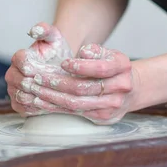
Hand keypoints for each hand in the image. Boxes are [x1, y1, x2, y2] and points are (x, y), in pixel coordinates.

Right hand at [5, 22, 72, 116]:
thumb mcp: (54, 37)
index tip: (48, 69)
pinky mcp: (17, 104)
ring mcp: (13, 89)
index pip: (21, 62)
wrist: (59, 66)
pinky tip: (51, 105)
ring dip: (39, 97)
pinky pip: (23, 109)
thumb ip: (45, 29)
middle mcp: (12, 74)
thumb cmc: (56, 51)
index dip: (34, 66)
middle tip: (56, 86)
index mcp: (19, 57)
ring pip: (21, 96)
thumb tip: (34, 30)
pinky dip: (37, 108)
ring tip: (55, 96)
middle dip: (39, 84)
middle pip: (20, 81)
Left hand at [9, 42, 138, 124]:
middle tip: (39, 78)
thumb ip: (95, 50)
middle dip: (58, 83)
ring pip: (77, 103)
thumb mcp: (108, 53)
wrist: (131, 90)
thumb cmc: (112, 67)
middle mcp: (120, 87)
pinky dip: (56, 107)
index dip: (80, 66)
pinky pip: (75, 112)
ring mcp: (112, 105)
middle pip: (84, 88)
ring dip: (52, 97)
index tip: (63, 63)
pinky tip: (42, 102)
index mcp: (122, 66)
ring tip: (35, 90)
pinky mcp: (102, 117)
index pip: (100, 68)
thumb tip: (83, 52)